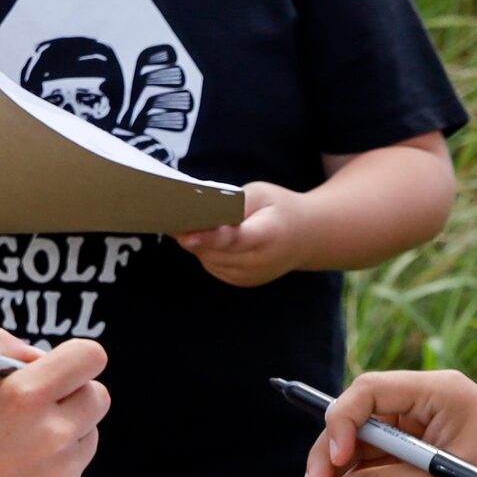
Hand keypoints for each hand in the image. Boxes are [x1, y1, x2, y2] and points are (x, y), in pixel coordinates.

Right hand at [0, 329, 107, 476]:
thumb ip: (1, 349)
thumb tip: (41, 357)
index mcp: (25, 395)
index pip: (90, 358)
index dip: (77, 361)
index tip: (61, 371)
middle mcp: (53, 434)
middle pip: (97, 398)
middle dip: (73, 397)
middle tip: (41, 410)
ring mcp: (62, 474)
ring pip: (87, 439)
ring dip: (65, 438)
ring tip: (18, 452)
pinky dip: (53, 476)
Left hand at [175, 181, 311, 286]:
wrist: (306, 237)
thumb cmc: (279, 209)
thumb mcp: (261, 194)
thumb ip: (231, 203)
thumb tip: (200, 210)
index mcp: (268, 235)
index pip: (233, 239)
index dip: (208, 237)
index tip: (184, 234)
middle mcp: (259, 261)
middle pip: (215, 251)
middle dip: (193, 236)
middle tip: (171, 218)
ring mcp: (250, 276)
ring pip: (209, 260)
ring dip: (198, 244)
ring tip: (188, 224)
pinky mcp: (242, 281)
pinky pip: (213, 266)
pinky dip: (206, 252)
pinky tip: (204, 237)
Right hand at [296, 369, 476, 476]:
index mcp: (437, 391)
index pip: (369, 391)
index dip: (340, 423)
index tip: (331, 463)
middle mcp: (425, 401)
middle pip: (358, 418)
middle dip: (330, 455)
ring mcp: (424, 426)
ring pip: (365, 442)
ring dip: (340, 472)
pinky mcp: (425, 452)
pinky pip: (382, 460)